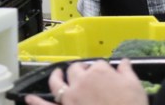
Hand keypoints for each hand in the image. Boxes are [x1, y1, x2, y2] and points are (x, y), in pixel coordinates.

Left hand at [24, 59, 148, 104]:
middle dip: (79, 69)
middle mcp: (80, 81)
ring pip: (58, 83)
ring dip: (55, 77)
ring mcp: (69, 98)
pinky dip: (36, 103)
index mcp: (99, 72)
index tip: (107, 75)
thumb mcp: (135, 87)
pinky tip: (29, 99)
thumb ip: (127, 72)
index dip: (102, 70)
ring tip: (56, 74)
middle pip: (76, 70)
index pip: (98, 65)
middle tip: (84, 73)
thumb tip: (123, 62)